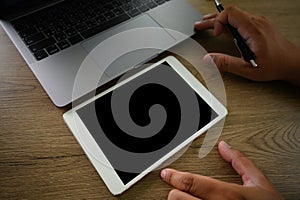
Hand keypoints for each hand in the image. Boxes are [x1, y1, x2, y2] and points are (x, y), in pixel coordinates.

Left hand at [160, 141, 282, 199]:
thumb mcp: (259, 183)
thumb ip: (240, 162)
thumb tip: (225, 146)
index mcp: (228, 195)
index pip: (191, 182)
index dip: (174, 176)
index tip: (166, 173)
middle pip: (177, 199)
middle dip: (175, 192)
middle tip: (177, 189)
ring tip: (186, 198)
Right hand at [194, 6, 299, 85]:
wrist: (292, 63)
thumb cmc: (275, 65)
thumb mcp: (247, 69)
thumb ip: (226, 63)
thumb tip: (209, 59)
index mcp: (253, 30)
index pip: (230, 13)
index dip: (218, 21)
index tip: (215, 34)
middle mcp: (257, 22)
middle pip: (230, 13)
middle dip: (212, 19)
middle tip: (200, 25)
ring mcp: (259, 22)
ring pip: (235, 14)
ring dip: (220, 20)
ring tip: (207, 23)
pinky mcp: (260, 25)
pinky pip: (242, 18)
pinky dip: (229, 21)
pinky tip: (224, 26)